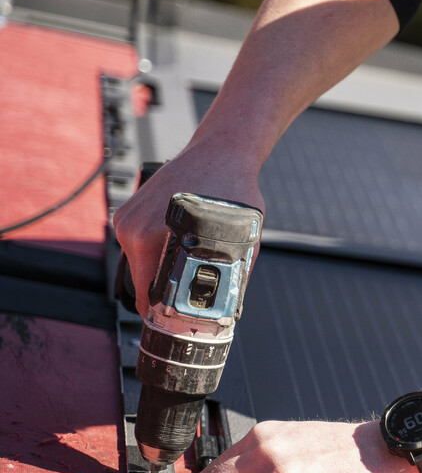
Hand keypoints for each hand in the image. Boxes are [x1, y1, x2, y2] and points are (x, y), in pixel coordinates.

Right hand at [112, 145, 264, 314]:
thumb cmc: (233, 189)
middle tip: (190, 297)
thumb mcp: (243, 238)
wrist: (222, 151)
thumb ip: (235, 272)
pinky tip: (180, 241)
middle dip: (165, 290)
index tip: (175, 322)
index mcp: (150, 238)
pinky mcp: (130, 208)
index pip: (145, 293)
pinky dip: (158, 246)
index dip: (162, 312)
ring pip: (141, 260)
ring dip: (161, 266)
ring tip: (189, 262)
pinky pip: (140, 241)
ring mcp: (128, 216)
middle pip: (142, 279)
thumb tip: (233, 306)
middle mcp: (132, 228)